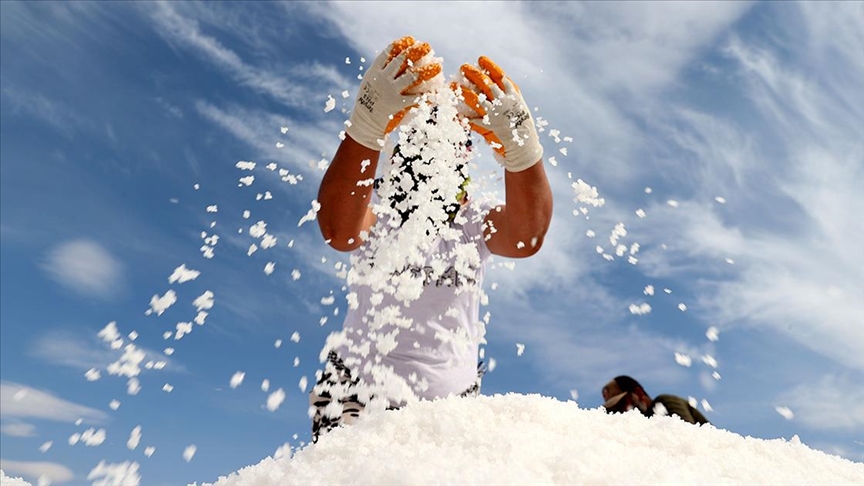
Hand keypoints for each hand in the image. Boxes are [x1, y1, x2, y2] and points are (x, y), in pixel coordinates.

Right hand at [346, 36, 442, 149]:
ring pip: (411, 77)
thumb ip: (379, 73)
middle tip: (428, 46)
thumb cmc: (367, 104)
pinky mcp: (397, 104)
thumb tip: (394, 61)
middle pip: (401, 61)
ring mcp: (390, 91)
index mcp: (374, 72)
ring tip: (438, 66)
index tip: (411, 39)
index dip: (399, 45)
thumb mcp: (369, 85)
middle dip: (416, 52)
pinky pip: (415, 98)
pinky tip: (435, 92)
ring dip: (426, 71)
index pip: (387, 54)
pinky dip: (426, 95)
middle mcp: (382, 79)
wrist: (364, 124)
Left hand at [454, 56, 542, 171]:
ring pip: (476, 99)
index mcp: (512, 94)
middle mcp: (503, 101)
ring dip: (463, 92)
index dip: (489, 67)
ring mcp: (495, 113)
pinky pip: (473, 121)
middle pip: (485, 84)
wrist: (524, 141)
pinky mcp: (488, 125)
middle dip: (473, 74)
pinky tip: (454, 113)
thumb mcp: (518, 103)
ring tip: (453, 85)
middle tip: (463, 67)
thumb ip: (508, 92)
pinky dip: (464, 118)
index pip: (499, 76)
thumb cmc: (521, 121)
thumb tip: (497, 79)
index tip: (480, 59)